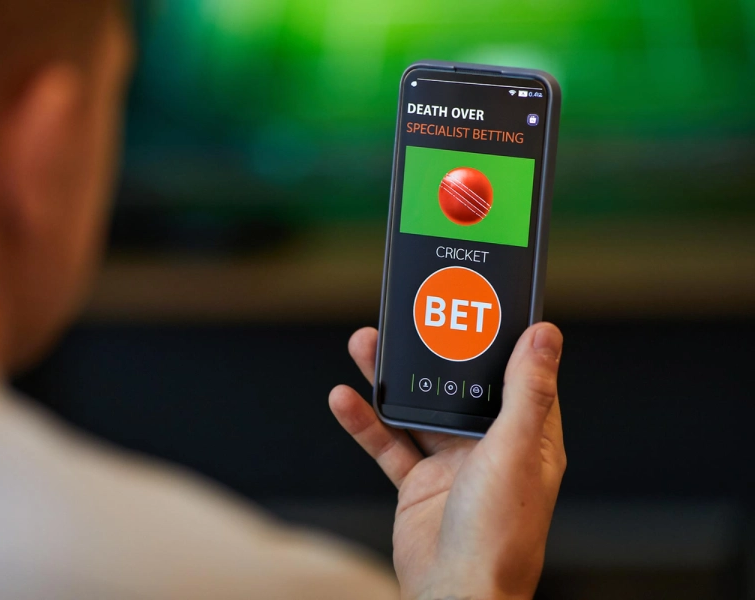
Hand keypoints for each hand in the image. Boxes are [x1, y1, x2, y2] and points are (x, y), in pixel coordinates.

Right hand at [329, 323, 565, 599]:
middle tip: (409, 320)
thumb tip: (546, 336)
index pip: (516, 374)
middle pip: (457, 386)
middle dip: (431, 355)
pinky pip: (388, 443)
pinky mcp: (418, 482)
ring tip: (366, 346)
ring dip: (390, 380)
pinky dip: (365, 422)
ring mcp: (451, 463)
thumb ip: (525, 391)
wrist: (454, 594)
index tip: (480, 305)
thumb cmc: (497, 535)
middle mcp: (489, 446)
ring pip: (418, 409)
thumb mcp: (514, 450)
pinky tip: (345, 400)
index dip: (498, 340)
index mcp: (526, 436)